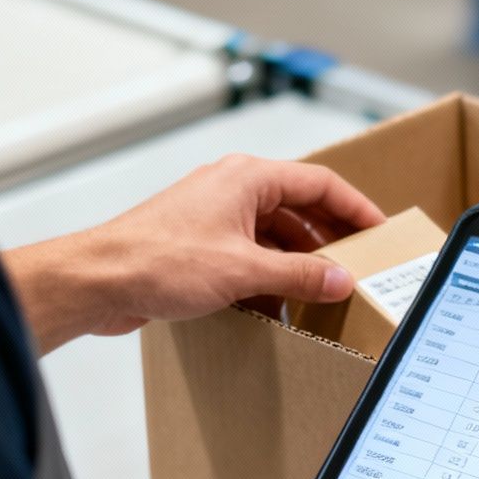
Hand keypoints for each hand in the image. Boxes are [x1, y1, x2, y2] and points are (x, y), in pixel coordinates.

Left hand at [0, 155, 385, 353]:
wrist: (99, 279)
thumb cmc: (158, 260)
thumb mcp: (244, 271)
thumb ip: (299, 275)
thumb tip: (339, 279)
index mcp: (248, 178)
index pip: (319, 183)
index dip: (354, 207)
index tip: (379, 230)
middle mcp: (232, 189)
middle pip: (298, 207)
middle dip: (329, 238)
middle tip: (357, 263)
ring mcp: (214, 216)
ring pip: (274, 232)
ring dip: (298, 260)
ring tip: (323, 287)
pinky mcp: (199, 243)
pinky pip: (250, 252)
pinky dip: (270, 273)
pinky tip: (280, 301)